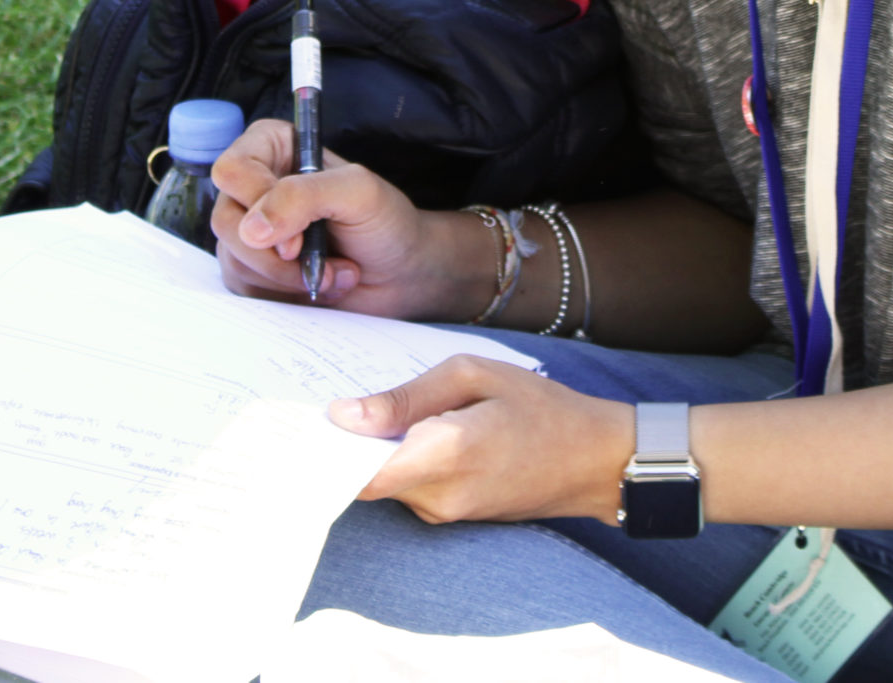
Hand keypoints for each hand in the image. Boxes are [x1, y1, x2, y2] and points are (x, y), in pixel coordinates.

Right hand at [208, 118, 486, 320]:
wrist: (402, 272)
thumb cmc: (386, 222)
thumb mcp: (358, 193)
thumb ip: (303, 196)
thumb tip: (251, 229)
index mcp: (273, 148)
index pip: (231, 170)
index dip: (258, 205)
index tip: (296, 237)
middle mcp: (255, 186)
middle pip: (225, 220)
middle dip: (276, 255)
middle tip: (314, 258)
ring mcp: (250, 230)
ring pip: (234, 259)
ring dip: (289, 278)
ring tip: (332, 272)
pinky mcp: (254, 269)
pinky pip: (244, 288)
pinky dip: (286, 294)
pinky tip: (318, 286)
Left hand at [332, 355, 633, 524]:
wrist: (594, 460)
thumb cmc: (539, 406)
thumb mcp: (472, 375)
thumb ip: (405, 397)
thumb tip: (343, 415)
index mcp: (443, 453)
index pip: (356, 471)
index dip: (322, 452)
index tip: (298, 427)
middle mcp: (438, 495)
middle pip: (363, 479)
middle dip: (344, 447)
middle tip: (327, 410)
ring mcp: (446, 513)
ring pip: (385, 484)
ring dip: (376, 453)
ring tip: (379, 412)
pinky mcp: (453, 518)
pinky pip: (408, 490)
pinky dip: (400, 463)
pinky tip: (412, 432)